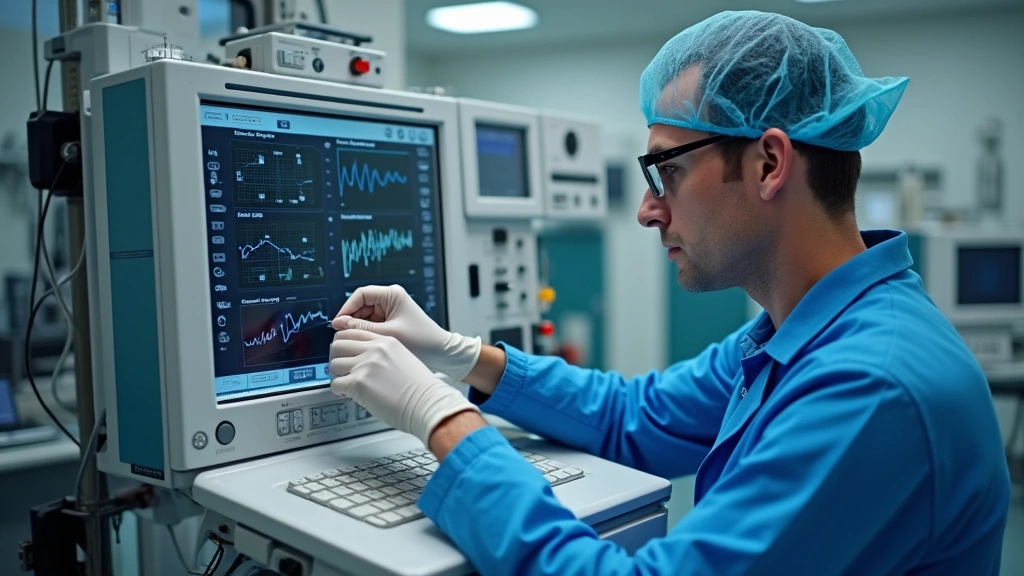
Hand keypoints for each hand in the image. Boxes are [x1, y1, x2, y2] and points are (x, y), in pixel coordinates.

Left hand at [329, 329, 479, 446]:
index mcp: (386, 341)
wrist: (428, 403)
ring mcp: (365, 365)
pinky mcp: (359, 383)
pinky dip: (339, 391)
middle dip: (337, 357)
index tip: (345, 352)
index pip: (353, 332)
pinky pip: (335, 384)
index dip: (345, 343)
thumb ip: (383, 355)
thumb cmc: (421, 388)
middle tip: (342, 368)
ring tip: (347, 383)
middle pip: (338, 344)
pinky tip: (349, 394)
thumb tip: (365, 361)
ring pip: (333, 363)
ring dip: (337, 374)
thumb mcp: (404, 359)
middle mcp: (374, 350)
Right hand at [333, 285, 480, 381]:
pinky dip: (366, 334)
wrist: (441, 353)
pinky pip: (372, 325)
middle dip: (351, 320)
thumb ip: (361, 329)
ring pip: (365, 317)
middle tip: (341, 335)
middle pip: (361, 305)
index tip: (338, 323)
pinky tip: (362, 344)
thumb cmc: (422, 341)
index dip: (347, 308)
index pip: (361, 294)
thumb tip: (339, 324)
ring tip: (353, 342)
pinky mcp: (392, 321)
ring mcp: (391, 310)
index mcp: (392, 295)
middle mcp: (391, 299)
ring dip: (358, 329)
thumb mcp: (387, 335)